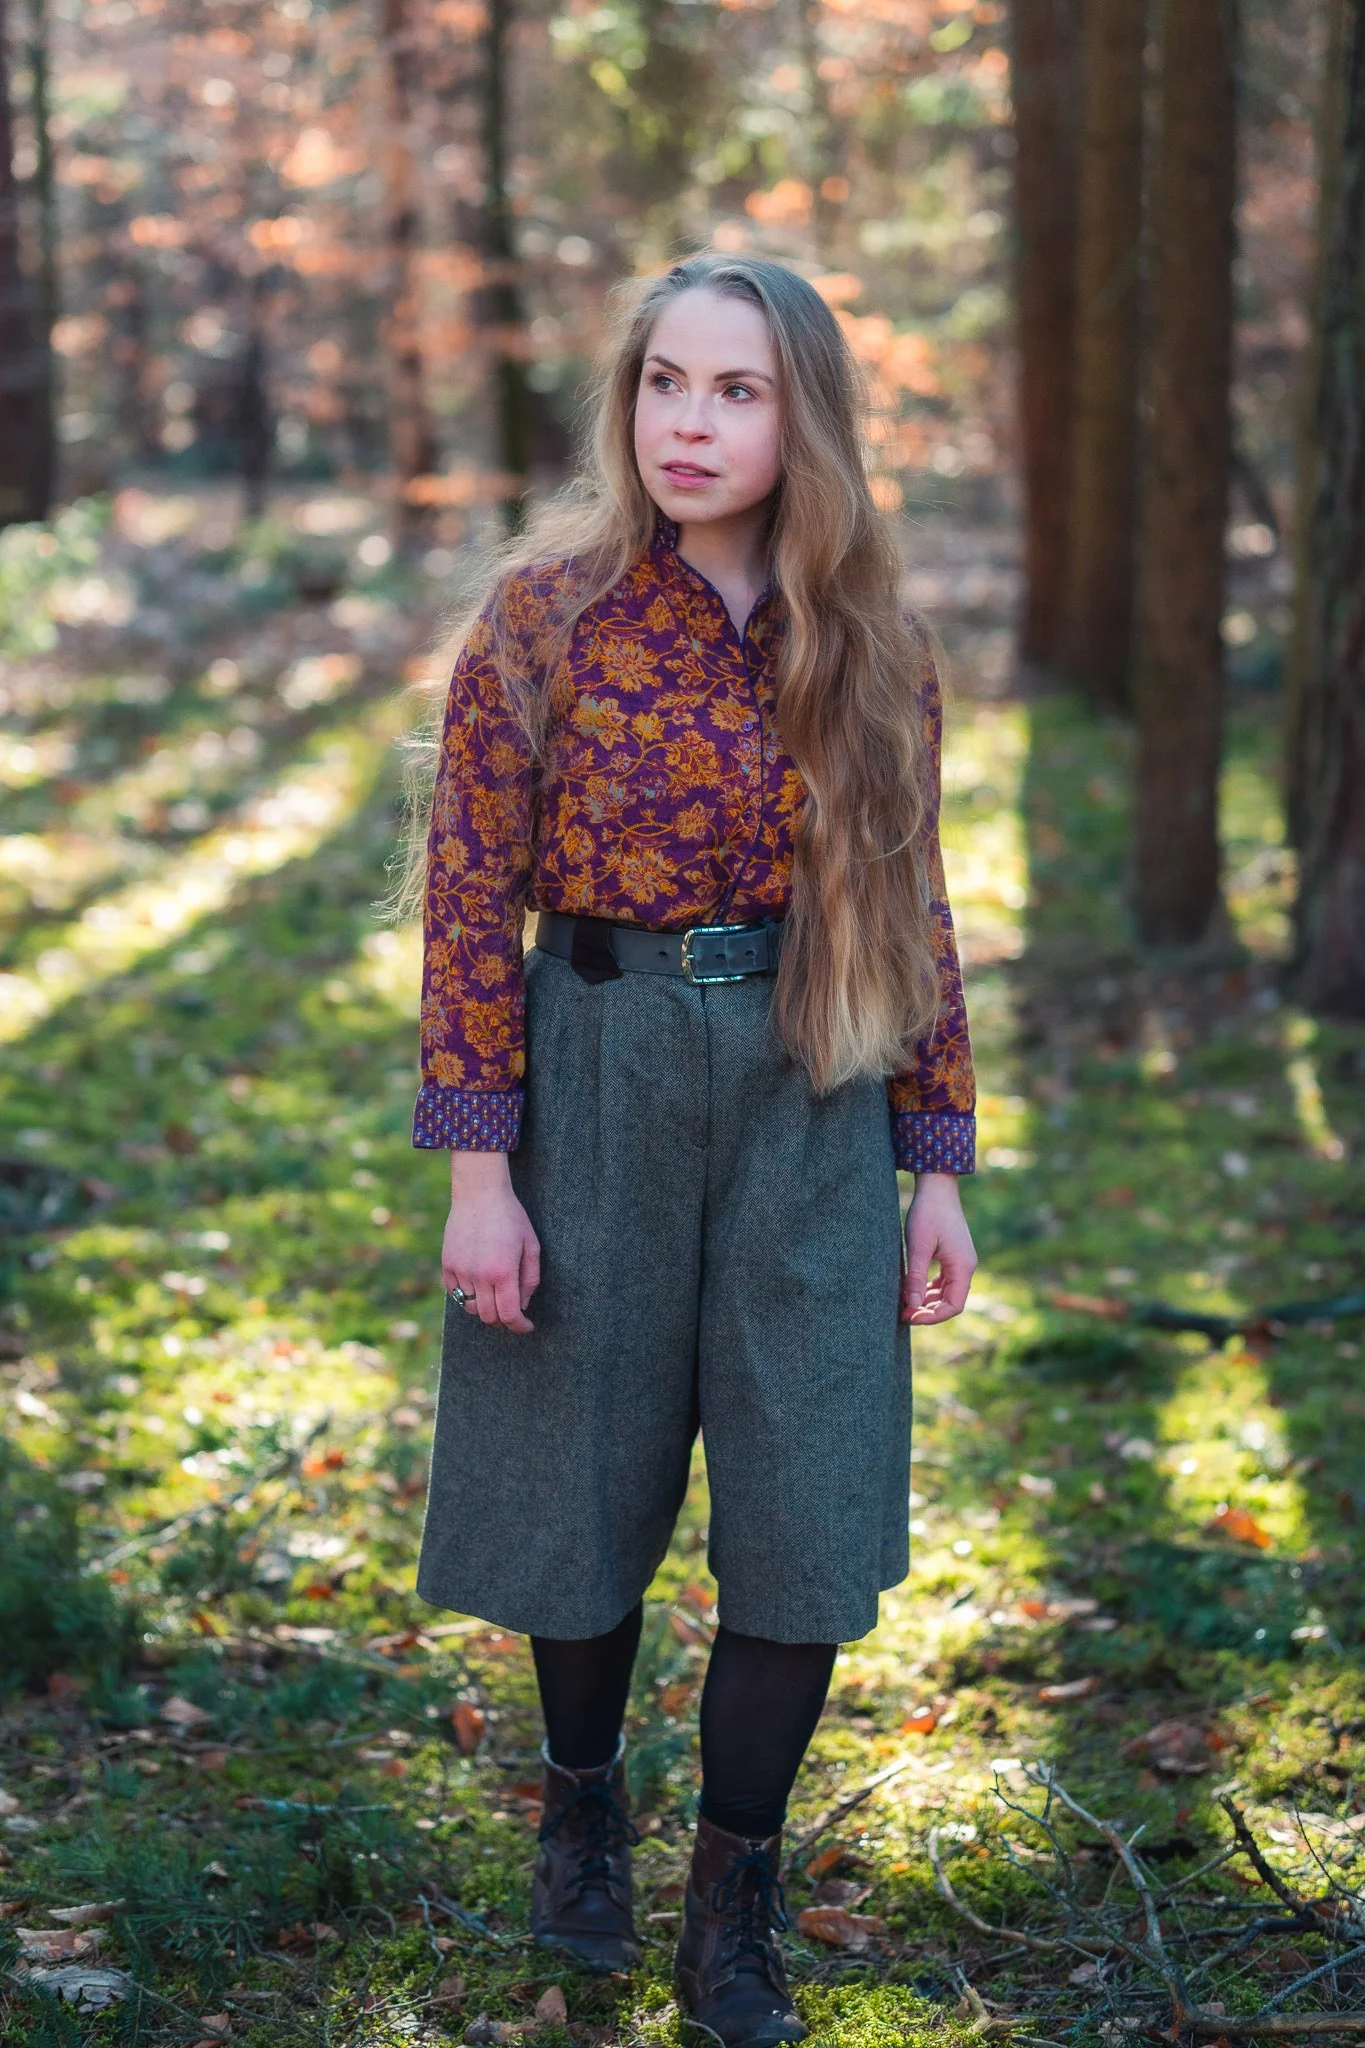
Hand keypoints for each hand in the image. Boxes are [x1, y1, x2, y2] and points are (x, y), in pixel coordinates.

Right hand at [442, 1151, 540, 1334]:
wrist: (480, 1193)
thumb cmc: (511, 1217)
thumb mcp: (531, 1245)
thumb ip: (530, 1279)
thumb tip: (522, 1305)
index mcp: (504, 1272)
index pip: (509, 1315)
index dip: (519, 1326)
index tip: (526, 1326)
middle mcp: (480, 1276)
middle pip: (489, 1317)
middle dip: (503, 1321)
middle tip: (512, 1314)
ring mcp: (460, 1271)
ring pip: (470, 1308)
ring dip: (484, 1308)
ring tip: (495, 1298)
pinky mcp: (447, 1265)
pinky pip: (455, 1293)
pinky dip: (467, 1296)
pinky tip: (478, 1285)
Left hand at [901, 1171, 976, 1324]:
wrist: (936, 1186)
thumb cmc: (927, 1213)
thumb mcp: (918, 1247)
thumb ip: (915, 1277)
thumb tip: (911, 1306)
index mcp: (963, 1267)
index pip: (953, 1306)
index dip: (932, 1317)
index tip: (910, 1316)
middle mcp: (966, 1266)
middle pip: (951, 1302)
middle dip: (928, 1311)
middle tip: (902, 1313)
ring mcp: (961, 1261)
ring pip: (947, 1292)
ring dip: (928, 1301)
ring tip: (904, 1302)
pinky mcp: (953, 1255)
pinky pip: (944, 1281)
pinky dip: (929, 1288)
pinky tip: (912, 1288)